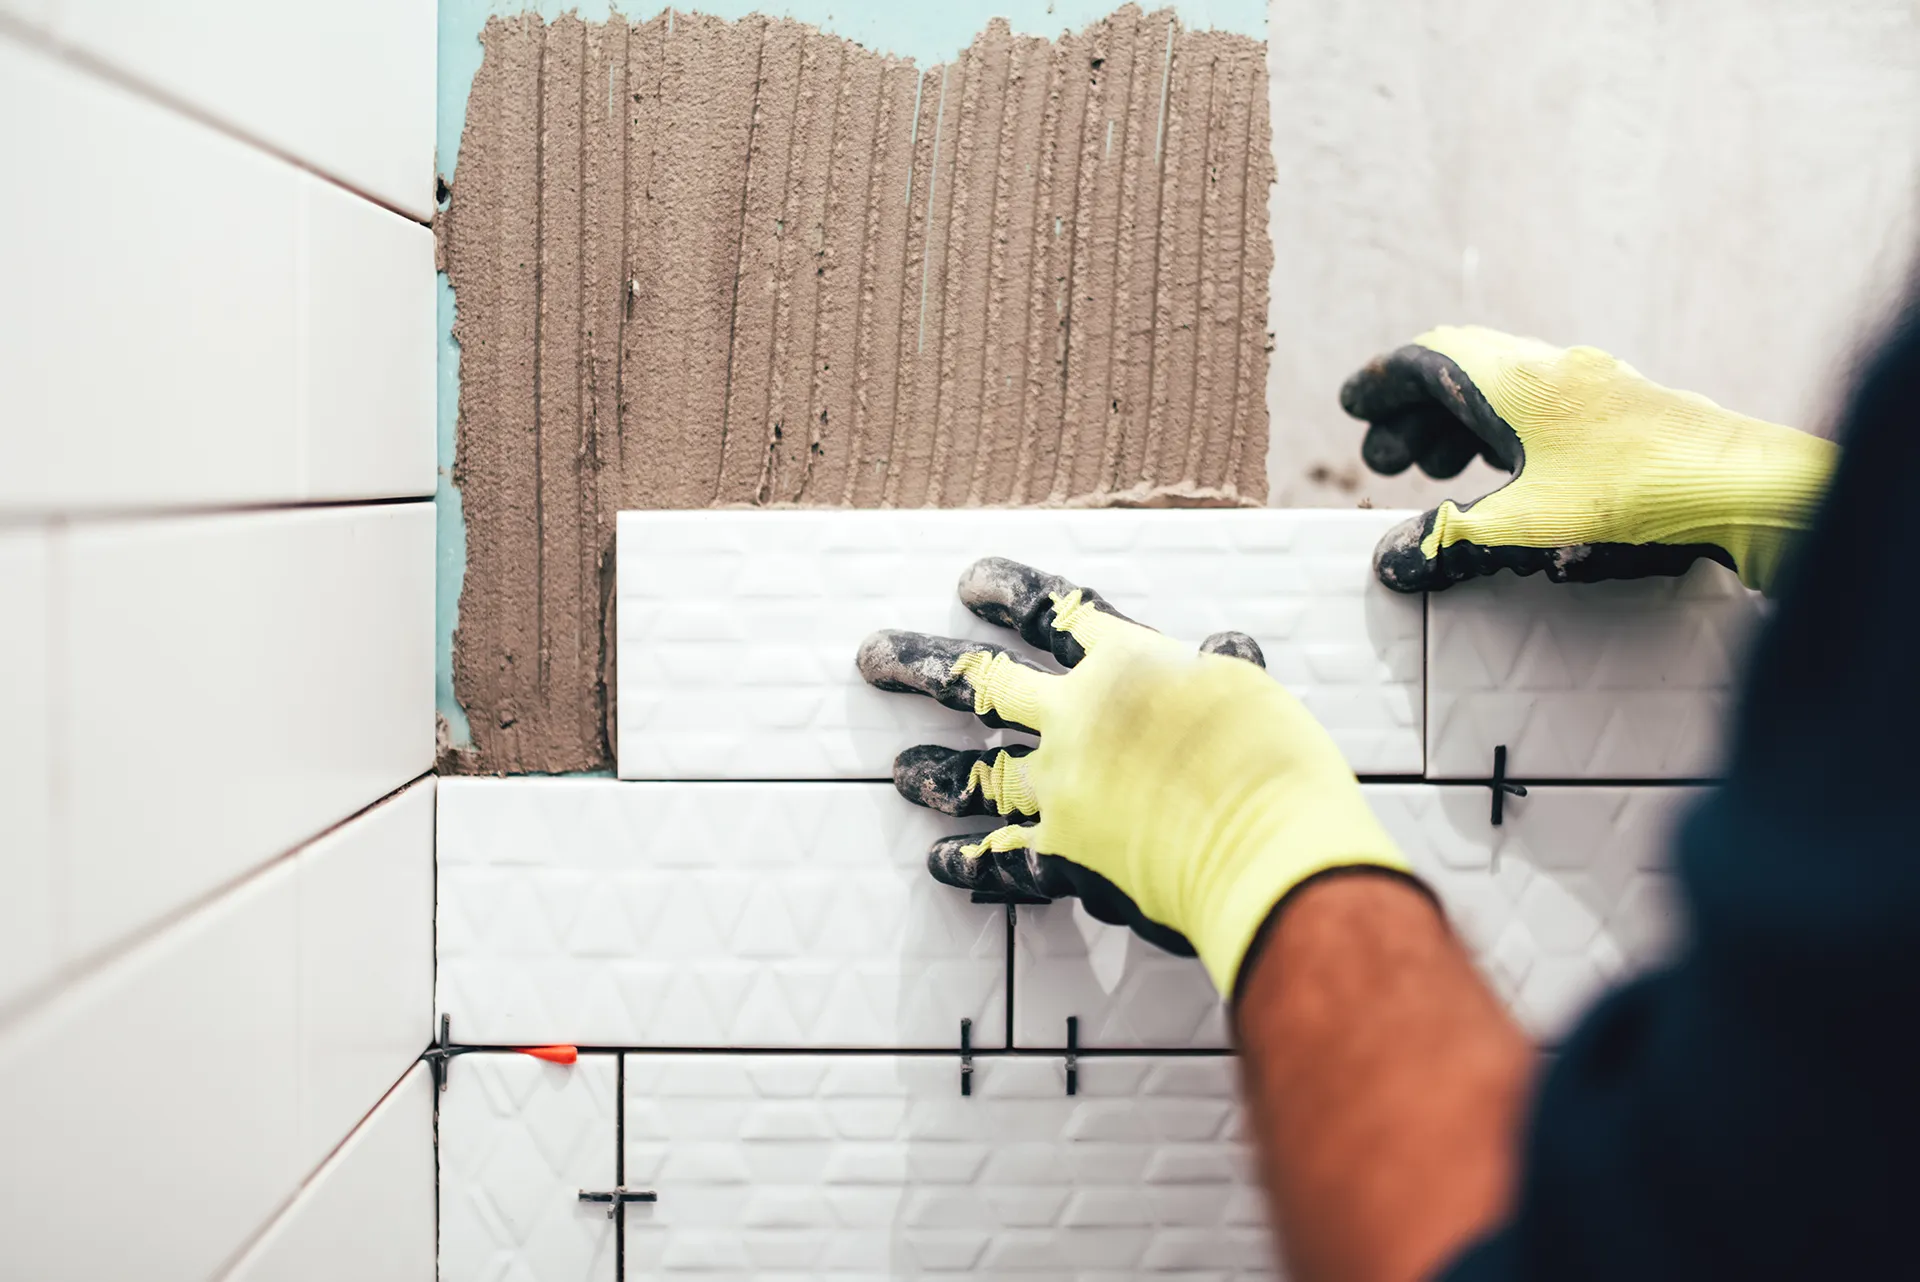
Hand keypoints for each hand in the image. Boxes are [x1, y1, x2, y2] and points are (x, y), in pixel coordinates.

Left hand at [856, 558, 1409, 995]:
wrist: (1264, 849)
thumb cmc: (1274, 767)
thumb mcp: (1255, 694)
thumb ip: (1223, 671)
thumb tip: (1224, 644)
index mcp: (1127, 664)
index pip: (1056, 614)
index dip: (1010, 593)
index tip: (969, 582)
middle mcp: (1079, 719)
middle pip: (982, 684)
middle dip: (922, 666)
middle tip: (875, 656)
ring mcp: (1062, 788)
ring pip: (975, 772)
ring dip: (933, 769)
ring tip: (899, 771)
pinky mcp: (1063, 856)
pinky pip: (999, 859)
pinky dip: (968, 862)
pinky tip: (939, 861)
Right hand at [1341, 325, 1836, 594]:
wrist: (1744, 485)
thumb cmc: (1636, 496)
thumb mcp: (1527, 527)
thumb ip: (1455, 540)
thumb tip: (1394, 561)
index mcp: (1518, 381)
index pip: (1429, 360)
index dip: (1383, 385)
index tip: (1354, 407)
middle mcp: (1553, 370)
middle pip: (1462, 372)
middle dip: (1415, 414)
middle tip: (1384, 459)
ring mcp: (1592, 387)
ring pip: (1504, 390)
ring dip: (1459, 423)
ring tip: (1434, 470)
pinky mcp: (1622, 412)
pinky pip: (1540, 406)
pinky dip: (1502, 430)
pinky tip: (1504, 471)